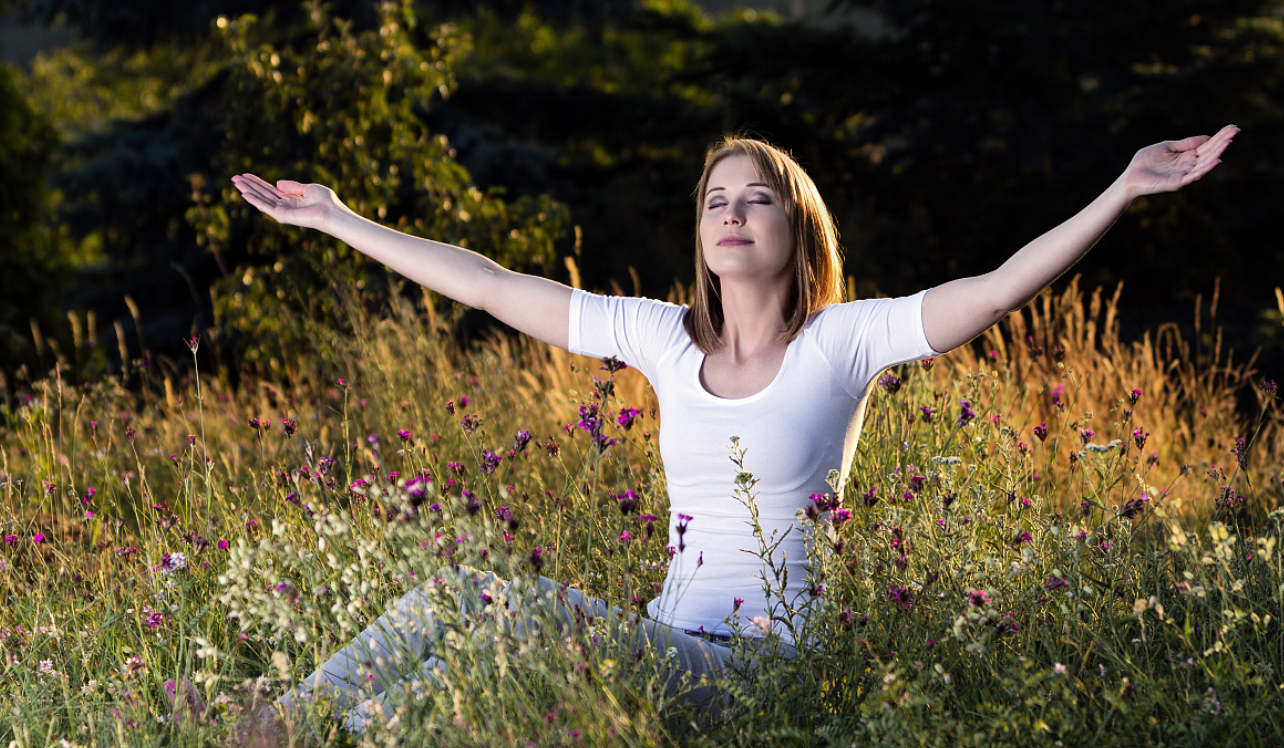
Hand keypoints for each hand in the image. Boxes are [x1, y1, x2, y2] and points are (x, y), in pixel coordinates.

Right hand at [230, 174, 345, 230]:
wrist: (331, 212)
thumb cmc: (325, 201)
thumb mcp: (309, 188)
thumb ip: (292, 186)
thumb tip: (277, 183)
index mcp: (291, 199)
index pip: (270, 189)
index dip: (257, 182)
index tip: (245, 175)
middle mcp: (285, 205)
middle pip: (263, 193)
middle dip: (249, 185)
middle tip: (234, 177)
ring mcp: (283, 211)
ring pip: (261, 199)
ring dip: (248, 191)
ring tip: (236, 183)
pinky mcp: (282, 216)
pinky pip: (265, 207)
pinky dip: (254, 200)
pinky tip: (244, 194)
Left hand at [1121, 124, 1237, 198]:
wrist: (1129, 177)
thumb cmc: (1145, 162)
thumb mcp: (1166, 147)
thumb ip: (1185, 143)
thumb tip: (1206, 137)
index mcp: (1186, 156)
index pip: (1207, 145)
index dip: (1219, 136)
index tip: (1233, 127)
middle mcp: (1188, 166)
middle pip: (1209, 152)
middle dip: (1223, 141)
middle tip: (1236, 130)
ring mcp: (1184, 175)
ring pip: (1205, 163)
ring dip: (1218, 152)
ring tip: (1229, 141)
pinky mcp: (1177, 183)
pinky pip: (1194, 176)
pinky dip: (1206, 169)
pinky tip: (1217, 160)